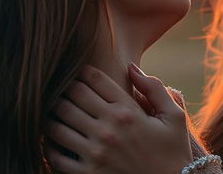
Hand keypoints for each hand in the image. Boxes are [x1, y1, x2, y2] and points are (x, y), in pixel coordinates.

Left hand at [44, 64, 192, 173]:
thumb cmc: (172, 150)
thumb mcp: (173, 115)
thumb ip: (154, 88)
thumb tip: (131, 67)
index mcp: (129, 111)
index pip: (96, 81)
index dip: (84, 71)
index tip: (81, 72)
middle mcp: (109, 129)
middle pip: (73, 98)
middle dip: (66, 89)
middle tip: (65, 88)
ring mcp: (95, 153)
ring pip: (58, 124)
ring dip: (53, 114)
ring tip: (55, 110)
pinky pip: (55, 156)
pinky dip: (48, 144)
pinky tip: (53, 138)